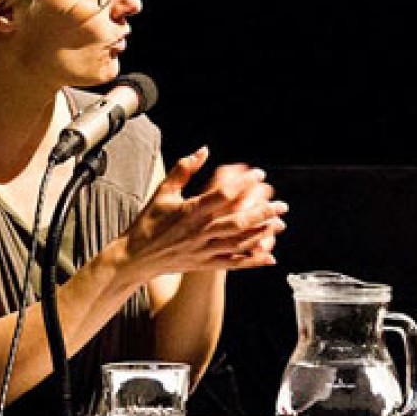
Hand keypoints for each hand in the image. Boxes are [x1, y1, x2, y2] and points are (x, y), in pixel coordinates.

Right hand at [124, 147, 288, 274]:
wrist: (135, 258)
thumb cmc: (148, 222)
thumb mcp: (163, 191)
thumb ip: (183, 169)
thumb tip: (203, 150)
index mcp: (190, 211)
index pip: (223, 195)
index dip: (244, 183)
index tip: (259, 174)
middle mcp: (199, 232)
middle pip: (238, 222)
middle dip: (263, 212)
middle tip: (282, 205)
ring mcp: (203, 250)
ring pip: (239, 243)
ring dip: (262, 234)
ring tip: (279, 224)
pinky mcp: (205, 264)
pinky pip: (233, 263)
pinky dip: (252, 261)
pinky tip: (270, 257)